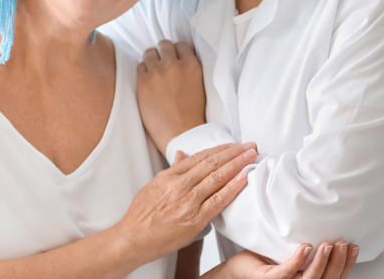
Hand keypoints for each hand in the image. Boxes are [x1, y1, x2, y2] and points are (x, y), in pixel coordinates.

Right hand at [114, 143, 257, 264]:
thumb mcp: (153, 186)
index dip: (219, 149)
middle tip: (249, 145)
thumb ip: (171, 170)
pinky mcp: (194, 219)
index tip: (233, 145)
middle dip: (233, 152)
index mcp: (169, 176)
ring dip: (237, 164)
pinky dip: (232, 187)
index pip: (199, 157)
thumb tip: (181, 154)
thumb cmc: (141, 216)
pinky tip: (243, 178)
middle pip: (212, 163)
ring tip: (251, 156)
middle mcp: (179, 185)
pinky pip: (218, 200)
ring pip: (217, 177)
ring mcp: (188, 202)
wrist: (132, 239)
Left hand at [137, 40, 206, 153]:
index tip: (175, 58)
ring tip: (154, 71)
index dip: (177, 51)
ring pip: (150, 52)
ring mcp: (157, 72)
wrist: (181, 133)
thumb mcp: (200, 85)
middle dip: (164, 52)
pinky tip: (148, 81)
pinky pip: (140, 66)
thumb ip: (191, 68)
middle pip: (164, 45)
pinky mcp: (143, 82)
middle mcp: (174, 65)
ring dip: (152, 59)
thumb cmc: (193, 114)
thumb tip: (183, 55)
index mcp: (192, 65)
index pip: (181, 45)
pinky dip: (143, 71)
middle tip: (163, 63)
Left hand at [219, 241, 357, 278]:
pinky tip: (305, 247)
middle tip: (343, 243)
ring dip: (322, 262)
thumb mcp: (291, 253)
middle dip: (338, 262)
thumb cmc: (265, 262)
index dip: (347, 264)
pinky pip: (286, 272)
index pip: (334, 277)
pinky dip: (298, 260)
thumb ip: (308, 247)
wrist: (238, 270)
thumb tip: (326, 225)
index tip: (355, 247)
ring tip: (328, 244)